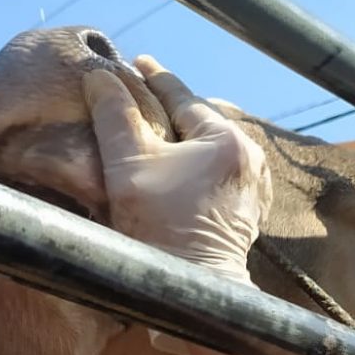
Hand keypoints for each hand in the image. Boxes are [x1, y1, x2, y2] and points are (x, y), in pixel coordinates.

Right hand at [83, 56, 271, 284]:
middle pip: (200, 121)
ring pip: (209, 148)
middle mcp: (248, 156)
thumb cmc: (160, 230)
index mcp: (226, 139)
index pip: (182, 96)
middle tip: (140, 100)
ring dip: (183, 140)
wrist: (190, 291)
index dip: (154, 78)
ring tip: (156, 135)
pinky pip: (217, 173)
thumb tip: (101, 76)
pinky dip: (195, 165)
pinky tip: (175, 170)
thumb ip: (114, 115)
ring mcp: (253, 185)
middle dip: (169, 111)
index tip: (137, 63)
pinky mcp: (248, 210)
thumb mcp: (128, 166)